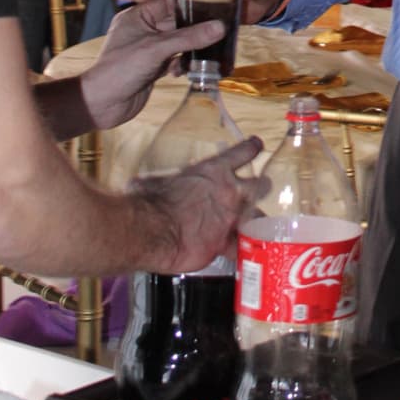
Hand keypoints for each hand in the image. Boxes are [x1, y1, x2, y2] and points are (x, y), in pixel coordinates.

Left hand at [79, 0, 228, 129]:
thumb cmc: (121, 68)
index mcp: (138, 16)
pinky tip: (184, 72)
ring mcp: (148, 50)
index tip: (216, 4)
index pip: (169, 3)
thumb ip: (189, 37)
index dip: (191, 4)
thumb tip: (221, 27)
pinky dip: (182, 64)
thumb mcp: (157, 49)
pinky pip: (175, 60)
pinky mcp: (153, 68)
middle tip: (219, 30)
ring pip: (178, 43)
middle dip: (195, 29)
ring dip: (191, 49)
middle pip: (177, 24)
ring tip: (208, 53)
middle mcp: (143, 30)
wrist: (101, 105)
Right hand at [131, 139, 263, 273]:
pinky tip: (245, 254)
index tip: (256, 145)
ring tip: (258, 227)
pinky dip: (243, 251)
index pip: (243, 152)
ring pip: (259, 217)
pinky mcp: (225, 243)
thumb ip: (158, 183)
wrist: (152, 229)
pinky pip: (242, 248)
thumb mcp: (155, 183)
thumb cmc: (150, 202)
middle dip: (261, 189)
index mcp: (214, 170)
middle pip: (260, 186)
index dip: (251, 149)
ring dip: (258, 221)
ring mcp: (231, 218)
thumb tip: (138, 185)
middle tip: (258, 192)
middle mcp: (229, 192)